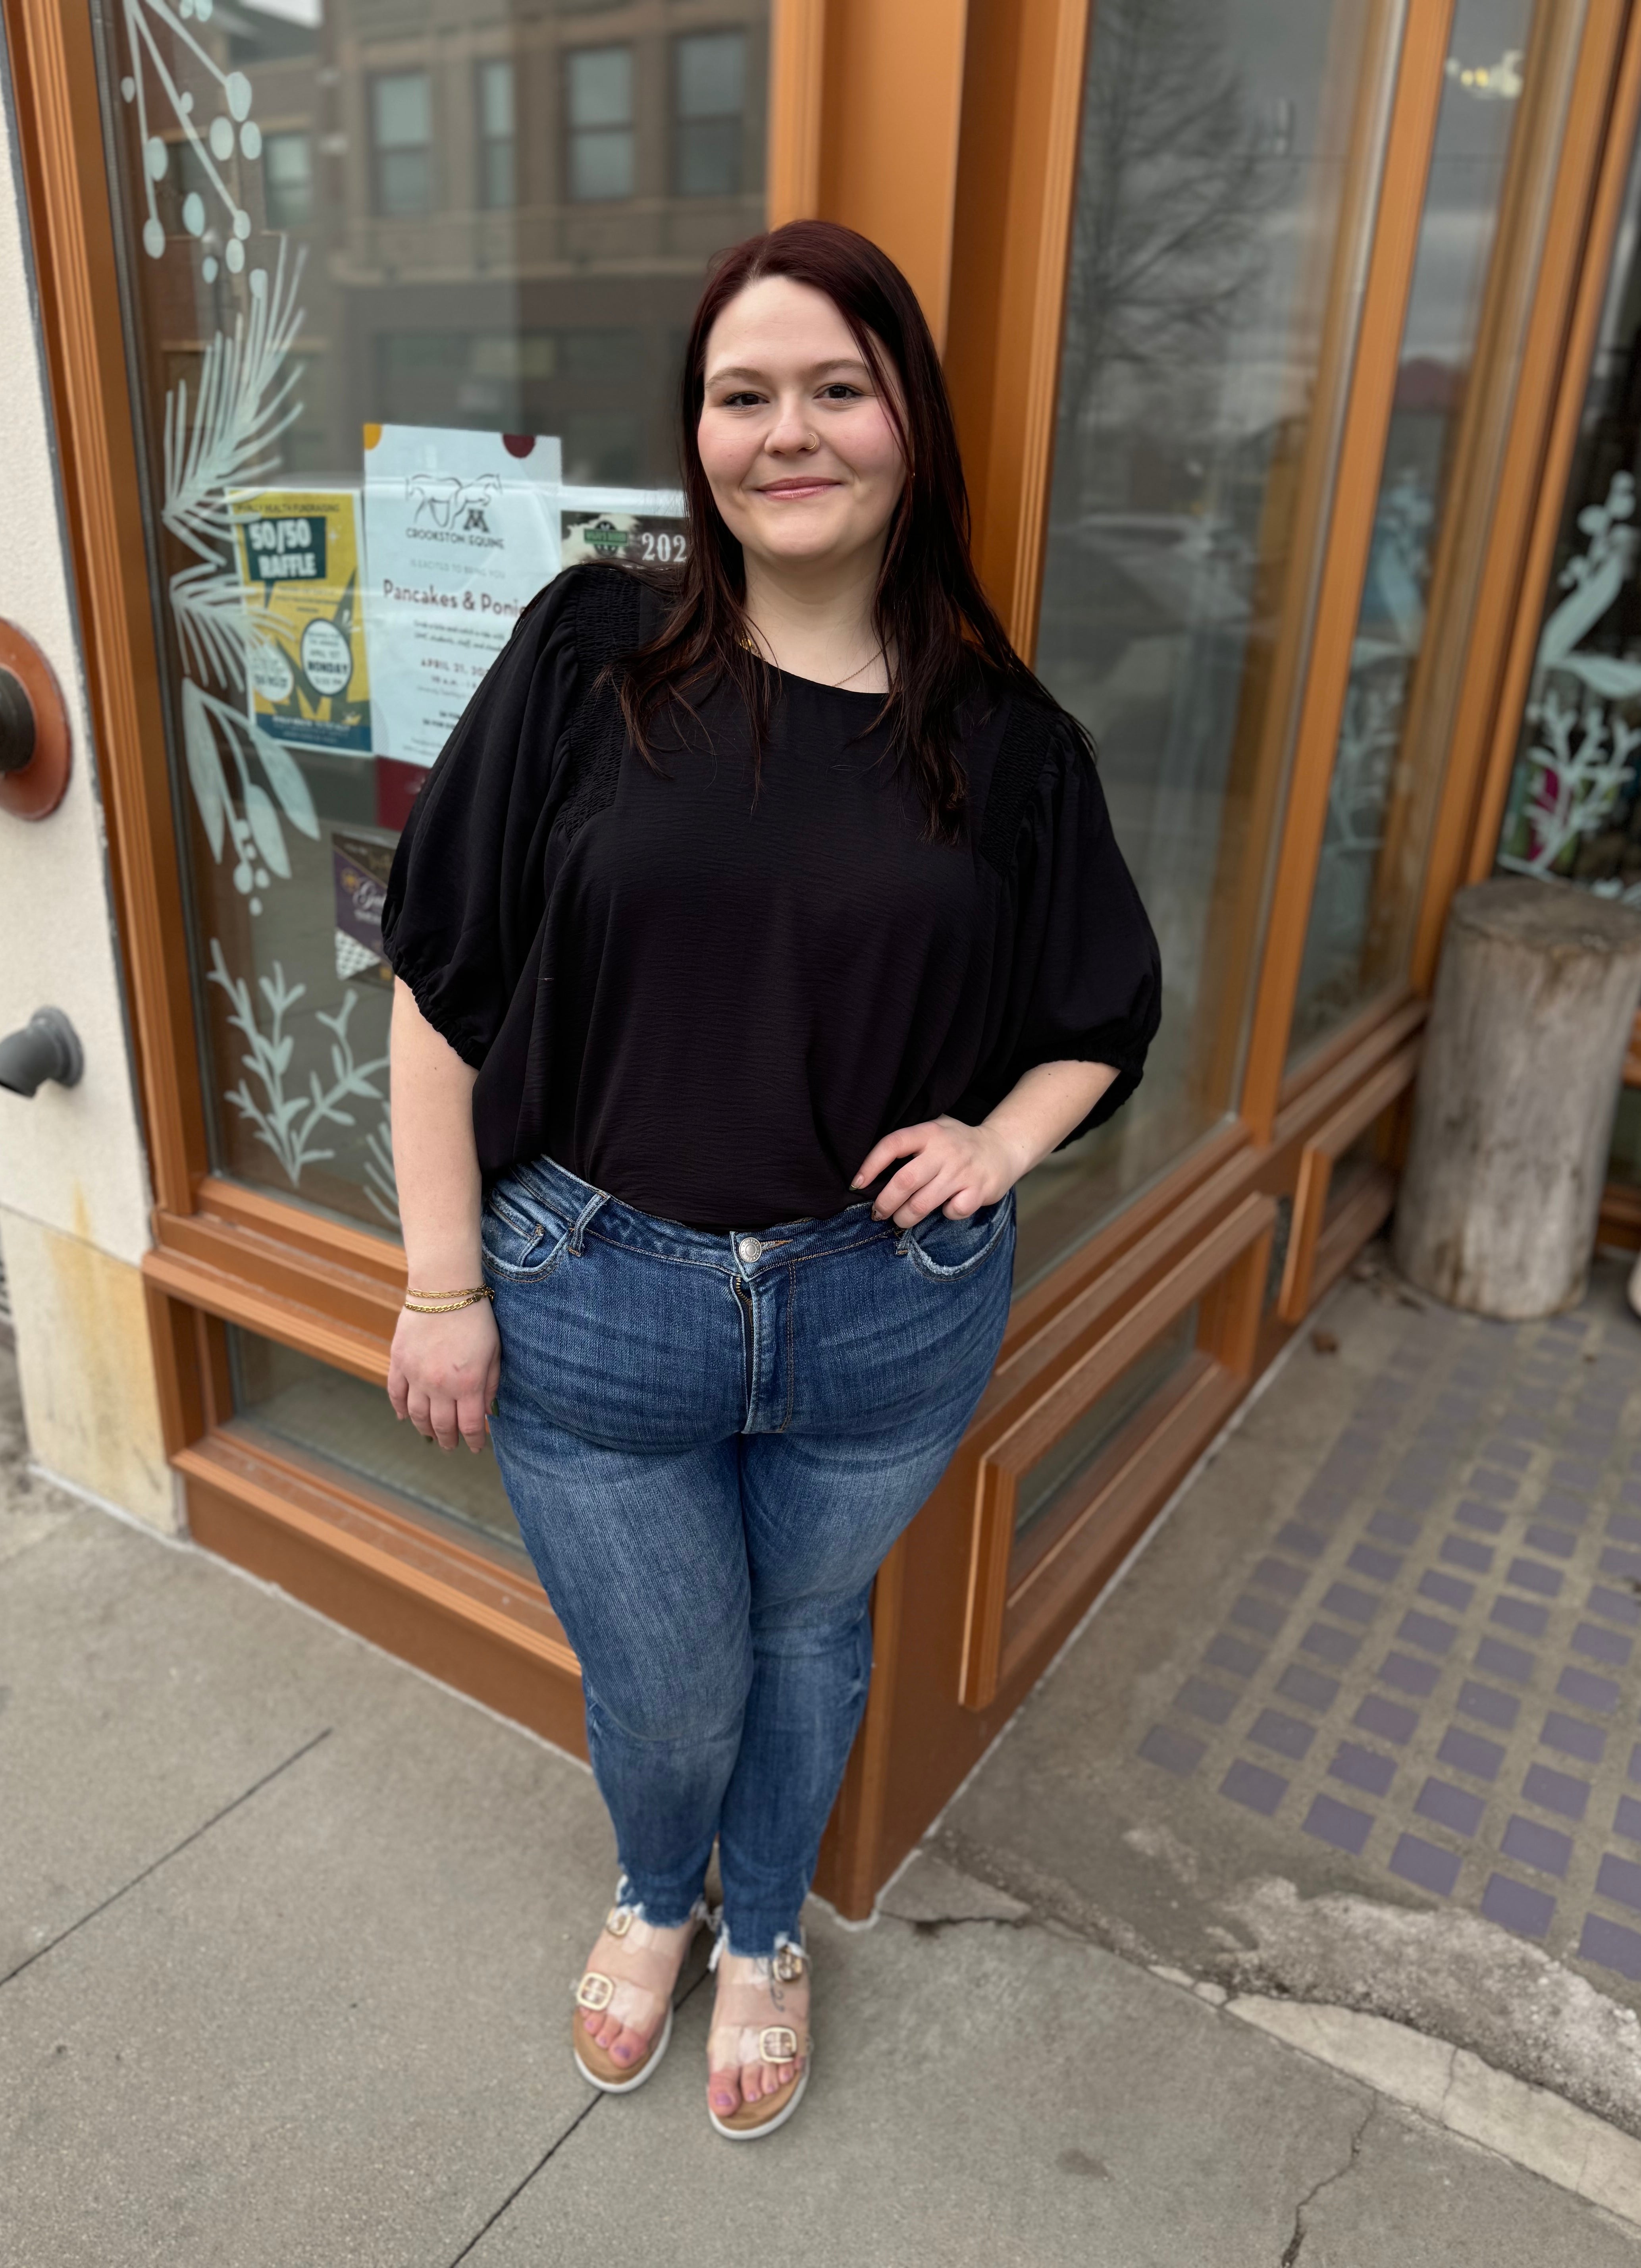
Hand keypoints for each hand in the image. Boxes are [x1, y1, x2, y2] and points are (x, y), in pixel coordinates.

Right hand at [387, 1297, 500, 1452]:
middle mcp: (439, 1386)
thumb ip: (491, 1385)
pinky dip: (399, 1409)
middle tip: (452, 1446)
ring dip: (425, 1429)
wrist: (444, 1289)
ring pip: (417, 1415)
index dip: (474, 1440)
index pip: (469, 1426)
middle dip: (449, 1440)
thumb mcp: (494, 1352)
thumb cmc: (476, 1318)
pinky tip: (404, 1418)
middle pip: (442, 1425)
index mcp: (467, 1384)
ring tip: (432, 1436)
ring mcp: (415, 1375)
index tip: (477, 1447)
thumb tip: (486, 1411)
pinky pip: (395, 1393)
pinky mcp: (399, 1362)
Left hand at [853, 1114, 1025, 1229]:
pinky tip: (946, 1208)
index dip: (870, 1166)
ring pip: (923, 1203)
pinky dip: (945, 1215)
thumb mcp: (935, 1129)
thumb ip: (910, 1142)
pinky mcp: (979, 1190)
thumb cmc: (958, 1143)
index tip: (856, 1184)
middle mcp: (945, 1150)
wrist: (1002, 1147)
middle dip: (885, 1203)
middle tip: (878, 1213)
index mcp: (929, 1132)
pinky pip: (952, 1211)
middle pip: (904, 1181)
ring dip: (905, 1218)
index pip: (892, 1145)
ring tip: (900, 1220)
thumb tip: (869, 1172)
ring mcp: (963, 1171)